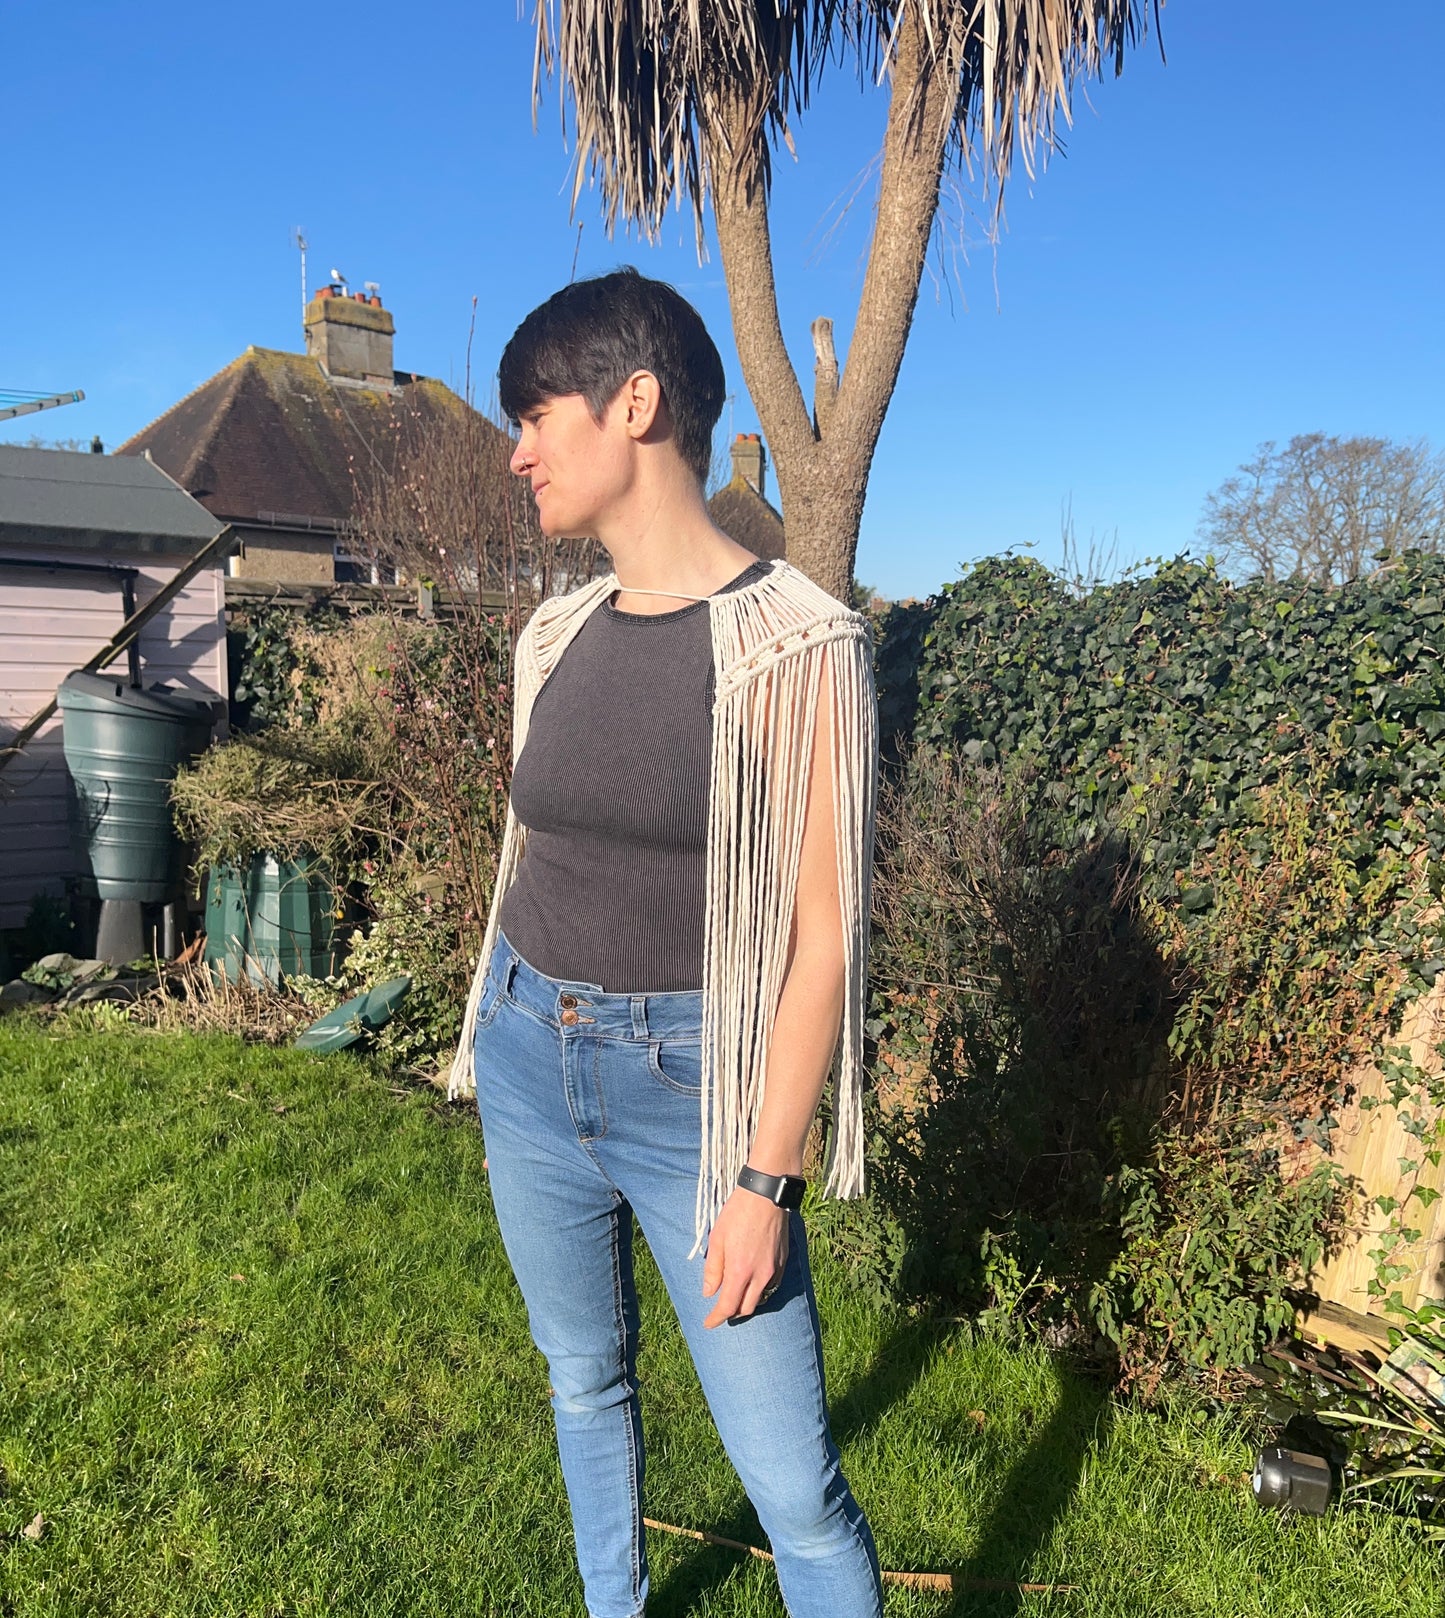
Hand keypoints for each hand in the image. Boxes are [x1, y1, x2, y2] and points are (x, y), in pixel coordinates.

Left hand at [701, 1187, 789, 1328]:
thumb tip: (709, 1293)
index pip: (728, 1307)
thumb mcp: (717, 1240)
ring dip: (747, 1302)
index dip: (716, 1319)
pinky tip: (753, 1282)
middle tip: (721, 1310)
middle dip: (732, 1313)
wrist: (766, 1195)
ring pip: (761, 1298)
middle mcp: (760, 1275)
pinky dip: (761, 1290)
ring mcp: (774, 1269)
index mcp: (740, 1271)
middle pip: (746, 1308)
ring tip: (736, 1296)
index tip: (708, 1324)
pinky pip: (772, 1285)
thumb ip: (713, 1270)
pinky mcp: (783, 1261)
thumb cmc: (738, 1214)